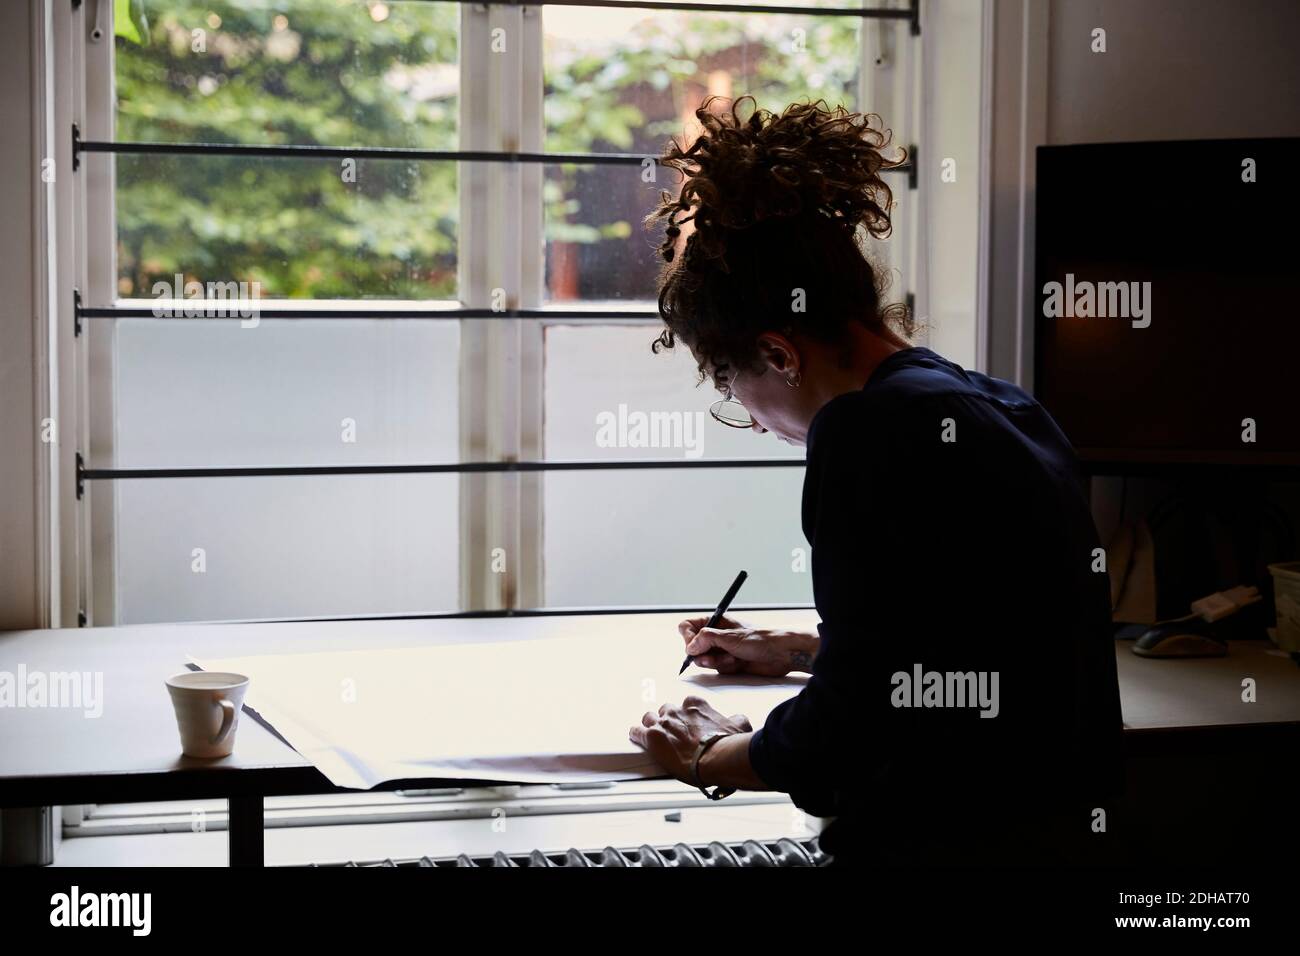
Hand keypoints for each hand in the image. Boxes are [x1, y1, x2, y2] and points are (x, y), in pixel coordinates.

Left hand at [629, 696, 752, 784]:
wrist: (717, 758)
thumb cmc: (727, 744)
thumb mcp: (739, 726)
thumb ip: (736, 719)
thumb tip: (738, 719)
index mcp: (696, 706)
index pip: (686, 704)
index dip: (686, 715)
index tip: (689, 722)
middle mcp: (678, 711)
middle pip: (666, 711)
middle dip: (668, 720)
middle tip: (672, 731)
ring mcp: (664, 723)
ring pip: (649, 718)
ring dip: (651, 726)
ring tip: (653, 733)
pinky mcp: (652, 738)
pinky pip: (637, 732)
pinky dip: (636, 734)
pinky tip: (636, 736)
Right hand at [678, 616, 818, 676]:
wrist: (780, 654)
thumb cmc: (760, 639)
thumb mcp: (730, 637)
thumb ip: (706, 639)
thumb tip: (690, 646)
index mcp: (716, 622)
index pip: (688, 626)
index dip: (687, 637)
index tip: (692, 647)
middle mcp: (717, 635)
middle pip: (694, 646)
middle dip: (703, 654)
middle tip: (711, 658)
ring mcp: (722, 649)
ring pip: (705, 660)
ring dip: (716, 662)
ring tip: (731, 659)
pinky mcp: (728, 662)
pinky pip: (717, 669)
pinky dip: (725, 668)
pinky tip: (738, 663)